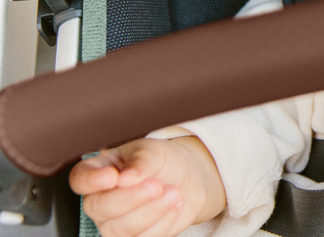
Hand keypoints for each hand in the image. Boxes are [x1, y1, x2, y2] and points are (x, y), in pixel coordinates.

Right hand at [70, 137, 226, 236]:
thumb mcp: (153, 151)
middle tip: (156, 185)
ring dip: (151, 211)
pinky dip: (163, 223)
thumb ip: (140, 161)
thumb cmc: (162, 161)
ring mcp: (114, 223)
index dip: (92, 181)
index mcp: (99, 171)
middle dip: (131, 198)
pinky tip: (175, 205)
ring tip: (173, 192)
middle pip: (99, 208)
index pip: (80, 179)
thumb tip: (125, 178)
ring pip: (120, 229)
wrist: (187, 176)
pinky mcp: (135, 236)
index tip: (112, 176)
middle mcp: (100, 200)